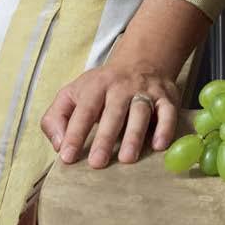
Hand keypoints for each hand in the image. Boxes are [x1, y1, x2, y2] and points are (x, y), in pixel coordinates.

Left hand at [40, 60, 179, 167]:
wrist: (140, 61)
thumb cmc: (100, 88)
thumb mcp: (72, 94)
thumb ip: (56, 118)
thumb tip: (59, 145)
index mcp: (96, 86)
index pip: (84, 110)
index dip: (74, 133)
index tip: (67, 156)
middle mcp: (121, 87)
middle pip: (113, 111)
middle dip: (105, 137)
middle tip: (97, 163)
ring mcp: (145, 91)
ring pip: (141, 111)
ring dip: (134, 135)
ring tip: (127, 158)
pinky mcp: (166, 97)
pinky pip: (168, 112)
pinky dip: (166, 128)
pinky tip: (159, 145)